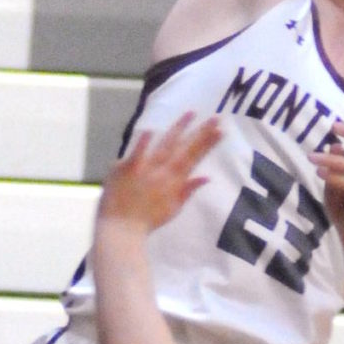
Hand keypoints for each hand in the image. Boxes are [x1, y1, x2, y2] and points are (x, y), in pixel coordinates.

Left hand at [99, 116, 220, 234]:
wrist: (121, 229)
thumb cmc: (147, 221)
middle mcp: (163, 173)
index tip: (221, 130)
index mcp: (174, 182)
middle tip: (215, 118)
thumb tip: (207, 177)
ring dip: (178, 129)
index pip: (194, 158)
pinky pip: (136, 155)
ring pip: (164, 145)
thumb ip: (188, 191)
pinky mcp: (126, 169)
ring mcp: (145, 170)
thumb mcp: (173, 209)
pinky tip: (150, 130)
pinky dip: (143, 144)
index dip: (208, 143)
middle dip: (200, 132)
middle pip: (184, 148)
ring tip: (191, 113)